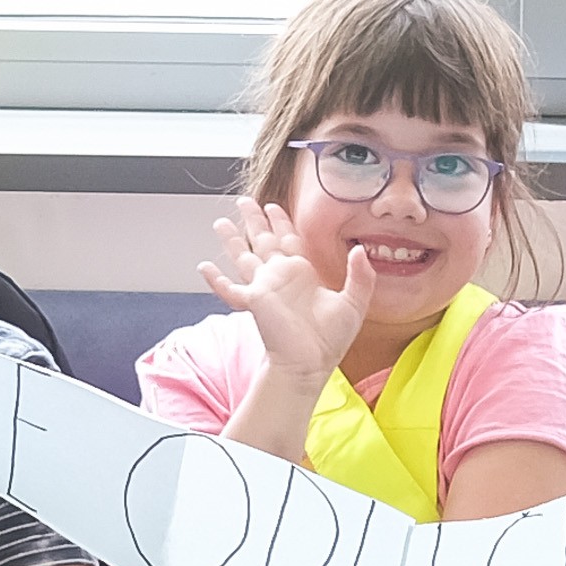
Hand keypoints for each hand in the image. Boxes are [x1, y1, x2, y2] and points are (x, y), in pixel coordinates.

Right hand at [197, 197, 369, 384]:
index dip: (281, 222)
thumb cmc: (329, 340)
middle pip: (263, 240)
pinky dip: (216, 280)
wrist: (310, 364)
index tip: (274, 206)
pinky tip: (205, 267)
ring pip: (243, 256)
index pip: (289, 240)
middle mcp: (280, 276)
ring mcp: (264, 288)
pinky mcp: (253, 302)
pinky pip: (230, 290)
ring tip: (220, 223)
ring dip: (232, 240)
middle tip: (244, 200)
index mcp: (302, 273)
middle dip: (254, 219)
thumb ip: (360, 275)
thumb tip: (361, 250)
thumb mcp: (354, 303)